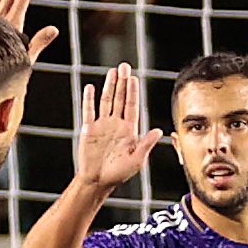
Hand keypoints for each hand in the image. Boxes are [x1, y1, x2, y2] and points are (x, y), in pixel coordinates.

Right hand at [73, 63, 163, 189]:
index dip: (132, 91)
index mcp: (129, 130)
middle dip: (122, 82)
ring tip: (112, 71)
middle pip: (120, 98)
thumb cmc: (119, 173)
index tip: (134, 78)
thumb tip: (159, 130)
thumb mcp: (137, 160)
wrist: (99, 181)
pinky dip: (89, 99)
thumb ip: (146, 144)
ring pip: (106, 101)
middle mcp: (116, 124)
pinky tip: (91, 88)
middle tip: (124, 66)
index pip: (132, 106)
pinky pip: (89, 111)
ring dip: (109, 86)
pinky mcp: (89, 129)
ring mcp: (102, 125)